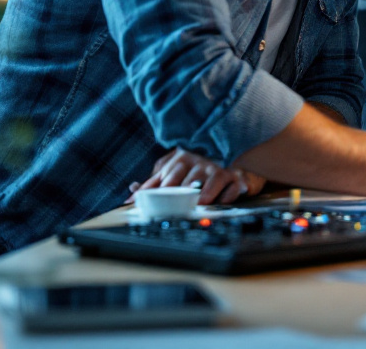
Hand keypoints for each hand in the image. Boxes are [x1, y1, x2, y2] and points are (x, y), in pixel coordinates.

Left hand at [129, 148, 266, 204]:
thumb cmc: (194, 176)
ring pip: (211, 179)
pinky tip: (221, 202)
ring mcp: (216, 170)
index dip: (155, 190)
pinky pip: (231, 185)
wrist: (226, 172)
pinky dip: (227, 194)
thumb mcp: (171, 175)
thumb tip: (131, 193)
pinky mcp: (234, 178)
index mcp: (180, 160)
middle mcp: (198, 163)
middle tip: (173, 205)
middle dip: (181, 191)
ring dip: (206, 192)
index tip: (145, 203)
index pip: (165, 176)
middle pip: (188, 177)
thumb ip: (153, 185)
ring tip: (200, 202)